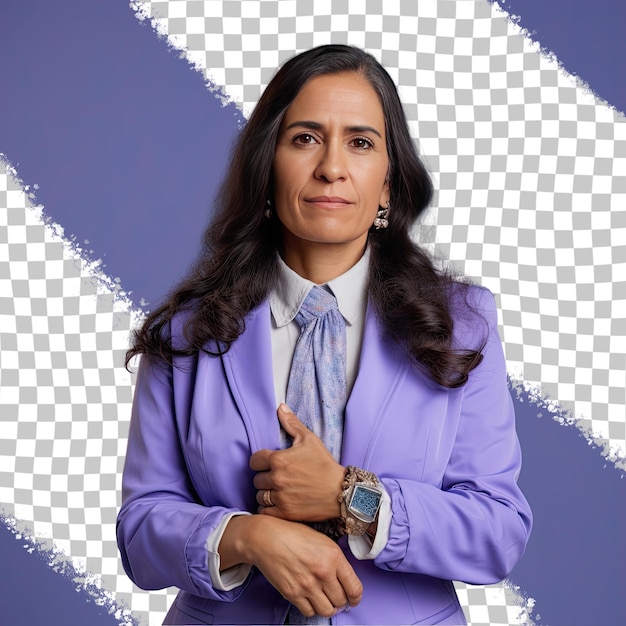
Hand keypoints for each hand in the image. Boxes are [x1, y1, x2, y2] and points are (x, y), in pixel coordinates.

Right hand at [220, 515, 362, 617]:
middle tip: (336, 596)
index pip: (354, 588)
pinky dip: (311, 608)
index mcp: (333, 556)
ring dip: (327, 607)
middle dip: (341, 601)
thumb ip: (335, 559)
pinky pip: (309, 612)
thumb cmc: (292, 534)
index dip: (355, 597)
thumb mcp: (321, 540)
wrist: (266, 537)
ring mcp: (308, 585)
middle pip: (341, 601)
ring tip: (324, 599)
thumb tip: (344, 578)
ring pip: (327, 610)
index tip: (353, 598)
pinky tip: (310, 598)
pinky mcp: (293, 593)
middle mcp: (323, 572)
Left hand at [250, 404, 344, 521]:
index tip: (269, 463)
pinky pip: (264, 511)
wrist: (341, 492)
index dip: (261, 461)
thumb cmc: (325, 464)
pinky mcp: (284, 513)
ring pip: (259, 495)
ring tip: (278, 491)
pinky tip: (277, 503)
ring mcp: (280, 497)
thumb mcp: (310, 439)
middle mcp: (276, 478)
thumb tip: (280, 407)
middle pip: (257, 479)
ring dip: (266, 493)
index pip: (254, 460)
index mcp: (279, 460)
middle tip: (277, 477)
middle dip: (265, 477)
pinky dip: (268, 508)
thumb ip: (292, 423)